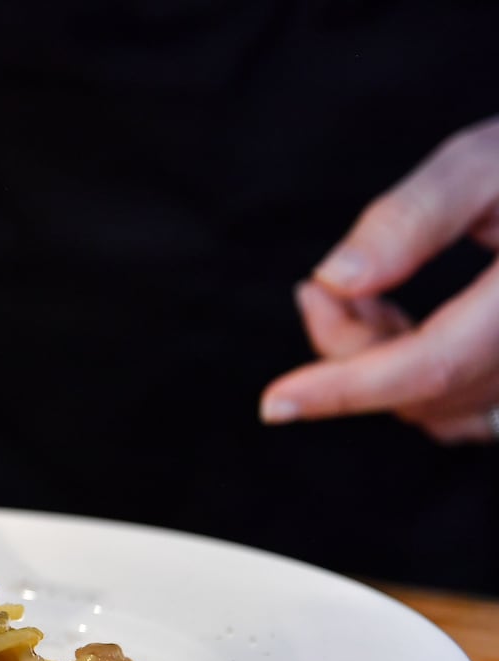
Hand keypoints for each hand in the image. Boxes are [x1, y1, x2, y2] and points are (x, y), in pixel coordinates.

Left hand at [260, 117, 498, 443]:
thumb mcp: (487, 163)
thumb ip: (413, 217)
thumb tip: (335, 278)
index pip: (430, 367)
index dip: (346, 390)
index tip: (275, 403)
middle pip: (424, 388)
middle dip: (350, 349)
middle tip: (314, 288)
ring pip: (439, 404)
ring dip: (375, 362)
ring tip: (347, 293)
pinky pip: (464, 403)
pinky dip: (409, 373)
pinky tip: (385, 319)